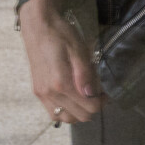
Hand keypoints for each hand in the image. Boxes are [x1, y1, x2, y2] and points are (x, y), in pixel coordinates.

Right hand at [19, 0, 103, 124]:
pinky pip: (53, 112)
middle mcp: (50, 93)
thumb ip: (85, 74)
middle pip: (79, 116)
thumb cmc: (61, 34)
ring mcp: (42, 94)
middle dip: (93, 108)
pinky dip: (65, 111)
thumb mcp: (78, 49)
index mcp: (61, 83)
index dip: (102, 102)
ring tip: (86, 97)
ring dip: (79, 112)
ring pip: (65, 118)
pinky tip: (72, 99)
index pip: (89, 107)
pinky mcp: (37, 92)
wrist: (38, 26)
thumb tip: (92, 95)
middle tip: (98, 93)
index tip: (106, 92)